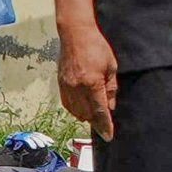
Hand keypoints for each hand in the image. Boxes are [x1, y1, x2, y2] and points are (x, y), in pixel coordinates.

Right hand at [58, 24, 119, 140]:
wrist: (75, 35)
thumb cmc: (97, 48)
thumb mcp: (111, 67)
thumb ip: (111, 88)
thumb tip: (110, 107)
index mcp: (92, 83)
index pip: (99, 110)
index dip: (105, 124)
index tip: (108, 136)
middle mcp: (77, 87)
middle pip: (86, 113)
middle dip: (96, 121)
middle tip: (105, 126)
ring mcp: (66, 86)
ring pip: (75, 111)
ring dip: (86, 117)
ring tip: (95, 117)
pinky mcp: (60, 84)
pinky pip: (67, 104)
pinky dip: (75, 110)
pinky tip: (82, 110)